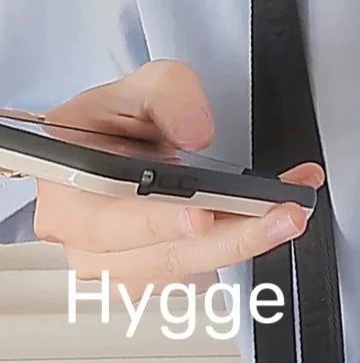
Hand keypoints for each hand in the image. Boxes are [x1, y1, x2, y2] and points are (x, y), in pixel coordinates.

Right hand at [33, 61, 321, 287]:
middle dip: (230, 236)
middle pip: (159, 255)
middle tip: (282, 215)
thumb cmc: (113, 122)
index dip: (155, 222)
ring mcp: (119, 266)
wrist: (112, 147)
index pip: (105, 220)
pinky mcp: (155, 276)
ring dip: (247, 241)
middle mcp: (85, 241)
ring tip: (291, 212)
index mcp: (65, 192)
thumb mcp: (137, 86)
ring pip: (187, 269)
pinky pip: (203, 272)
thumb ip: (168, 94)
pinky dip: (243, 244)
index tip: (202, 216)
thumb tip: (196, 132)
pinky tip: (275, 218)